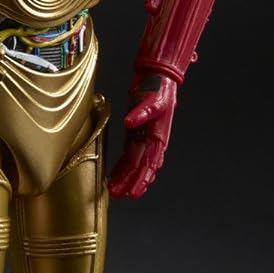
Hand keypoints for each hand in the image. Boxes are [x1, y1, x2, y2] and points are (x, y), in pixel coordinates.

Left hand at [108, 73, 177, 198]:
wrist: (157, 77)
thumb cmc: (158, 88)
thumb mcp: (152, 98)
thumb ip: (141, 112)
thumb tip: (130, 121)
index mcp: (158, 135)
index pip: (150, 162)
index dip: (143, 178)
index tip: (135, 191)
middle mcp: (152, 141)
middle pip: (142, 167)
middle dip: (132, 183)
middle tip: (120, 195)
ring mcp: (143, 139)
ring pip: (134, 164)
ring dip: (126, 178)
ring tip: (115, 191)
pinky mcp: (135, 135)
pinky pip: (129, 155)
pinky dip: (122, 167)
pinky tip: (115, 176)